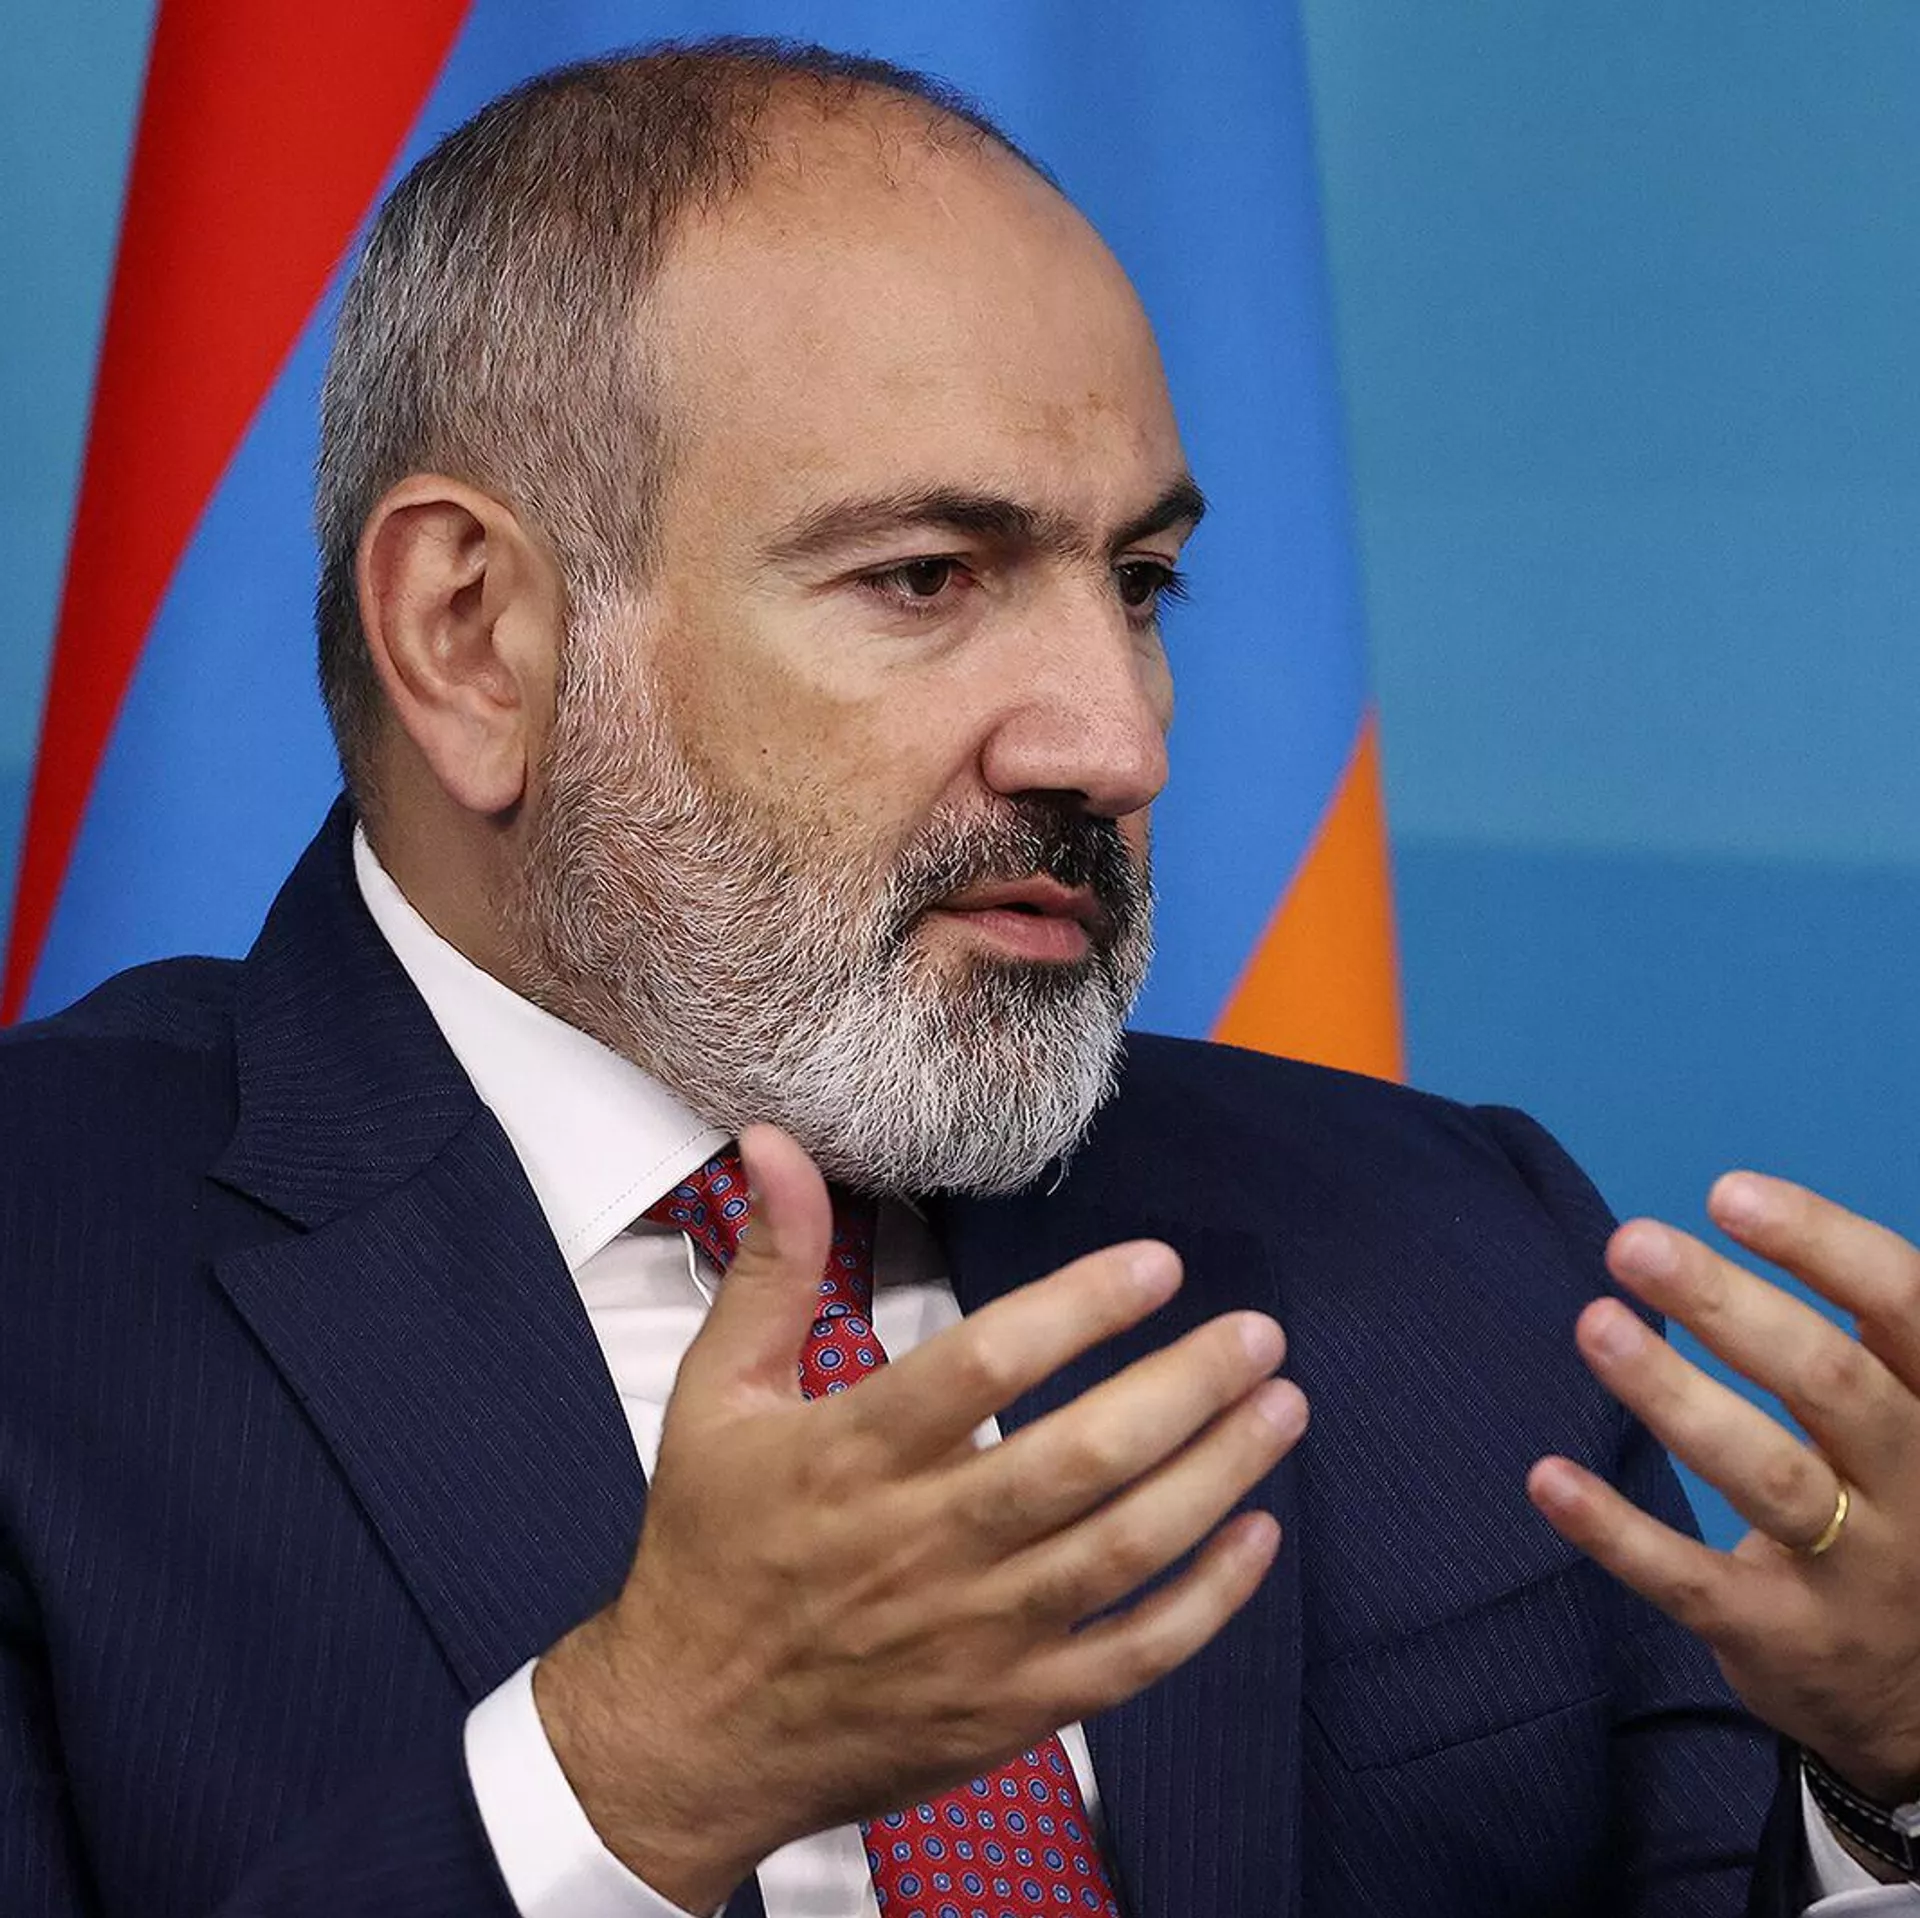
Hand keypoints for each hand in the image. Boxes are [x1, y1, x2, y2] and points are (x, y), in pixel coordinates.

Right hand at [536, 1125, 1304, 1910]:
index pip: (985, 1364)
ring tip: (1282, 1406)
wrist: (691, 1734)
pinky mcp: (1008, 1710)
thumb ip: (772, 1266)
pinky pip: (1129, 1657)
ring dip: (1216, 1474)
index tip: (1159, 1264)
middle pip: (1080, 1459)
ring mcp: (975, 1635)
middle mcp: (924, 1542)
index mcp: (853, 1454)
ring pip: (1123, 1550)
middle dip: (1185, 1389)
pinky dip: (1206, 1603)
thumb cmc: (711, 1548)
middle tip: (1257, 1333)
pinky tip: (1257, 1537)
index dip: (1082, 1307)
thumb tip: (777, 1142)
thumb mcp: (715, 1393)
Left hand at [1529, 1173, 1919, 1828]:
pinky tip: (1548, 1478)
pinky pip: (1694, 1583)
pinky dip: (1619, 1532)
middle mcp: (1919, 1491)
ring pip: (1768, 1476)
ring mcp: (1856, 1573)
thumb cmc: (1900, 1512)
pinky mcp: (1783, 1638)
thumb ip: (1862, 1340)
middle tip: (1633, 1243)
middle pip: (1829, 1381)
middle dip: (1727, 1306)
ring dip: (1673, 1396)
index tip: (1726, 1192)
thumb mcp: (1915, 1422)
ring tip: (1595, 1324)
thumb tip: (1758, 1208)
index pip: (1904, 1308)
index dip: (1821, 1243)